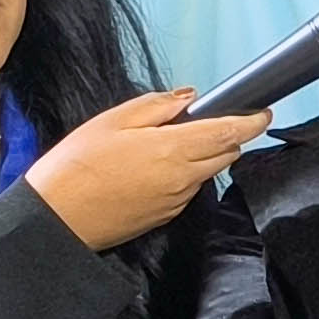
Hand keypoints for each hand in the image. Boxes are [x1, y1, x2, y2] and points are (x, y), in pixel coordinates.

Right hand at [24, 88, 265, 249]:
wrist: (56, 220)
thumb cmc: (75, 166)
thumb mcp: (111, 121)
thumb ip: (156, 106)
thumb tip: (188, 98)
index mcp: (173, 150)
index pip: (229, 133)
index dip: (252, 121)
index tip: (263, 112)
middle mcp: (183, 178)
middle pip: (225, 153)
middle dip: (225, 136)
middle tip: (203, 122)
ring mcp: (177, 200)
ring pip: (207, 172)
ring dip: (203, 156)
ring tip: (165, 144)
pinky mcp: (166, 216)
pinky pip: (188, 189)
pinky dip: (184, 175)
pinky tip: (152, 169)